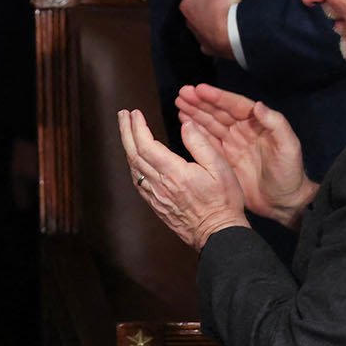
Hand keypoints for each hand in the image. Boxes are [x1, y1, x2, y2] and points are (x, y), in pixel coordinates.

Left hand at [117, 108, 248, 250]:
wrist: (217, 233)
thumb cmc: (223, 200)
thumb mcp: (220, 167)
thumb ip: (200, 144)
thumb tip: (185, 124)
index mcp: (174, 172)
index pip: (146, 145)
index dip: (137, 127)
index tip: (134, 112)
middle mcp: (159, 185)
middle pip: (134, 155)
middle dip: (125, 132)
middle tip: (122, 115)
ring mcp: (155, 196)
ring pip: (133, 169)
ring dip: (127, 147)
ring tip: (126, 131)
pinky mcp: (156, 205)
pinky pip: (138, 182)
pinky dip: (133, 165)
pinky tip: (135, 158)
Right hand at [175, 84, 317, 226]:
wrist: (283, 202)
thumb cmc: (290, 173)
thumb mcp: (289, 146)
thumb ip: (275, 124)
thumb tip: (258, 105)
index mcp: (258, 124)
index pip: (234, 106)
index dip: (217, 97)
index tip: (199, 89)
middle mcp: (243, 131)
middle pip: (218, 112)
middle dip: (200, 102)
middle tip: (182, 93)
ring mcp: (232, 145)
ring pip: (210, 125)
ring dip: (195, 114)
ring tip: (179, 103)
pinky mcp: (224, 159)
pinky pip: (207, 142)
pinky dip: (195, 132)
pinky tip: (184, 123)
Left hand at [180, 0, 239, 58]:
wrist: (233, 38)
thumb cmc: (222, 10)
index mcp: (187, 5)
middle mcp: (190, 22)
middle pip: (200, 0)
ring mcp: (201, 36)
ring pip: (206, 18)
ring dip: (215, 8)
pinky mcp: (213, 47)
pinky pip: (216, 32)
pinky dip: (221, 25)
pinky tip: (229, 22)